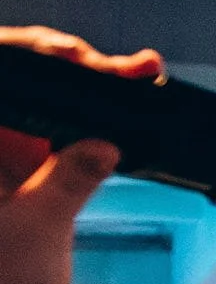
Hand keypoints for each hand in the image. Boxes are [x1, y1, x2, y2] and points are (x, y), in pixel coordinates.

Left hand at [0, 27, 163, 283]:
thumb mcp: (35, 230)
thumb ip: (67, 181)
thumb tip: (101, 144)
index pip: (0, 70)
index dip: (34, 53)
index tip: (82, 58)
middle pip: (21, 76)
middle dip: (69, 63)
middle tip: (124, 68)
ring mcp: (0, 154)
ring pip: (43, 97)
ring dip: (88, 84)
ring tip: (134, 74)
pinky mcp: (23, 169)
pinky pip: (58, 127)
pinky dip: (91, 115)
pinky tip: (124, 101)